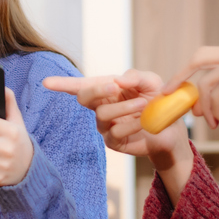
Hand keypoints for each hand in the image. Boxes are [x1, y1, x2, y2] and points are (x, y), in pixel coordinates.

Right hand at [43, 71, 190, 172]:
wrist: (172, 127)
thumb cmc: (158, 100)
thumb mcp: (151, 81)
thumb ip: (135, 77)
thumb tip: (118, 80)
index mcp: (105, 89)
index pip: (80, 86)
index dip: (63, 84)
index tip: (46, 82)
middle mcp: (100, 106)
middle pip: (84, 97)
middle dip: (97, 90)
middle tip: (115, 86)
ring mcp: (105, 125)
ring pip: (102, 114)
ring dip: (124, 107)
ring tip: (144, 103)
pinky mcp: (114, 142)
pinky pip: (116, 131)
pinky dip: (132, 122)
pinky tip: (144, 120)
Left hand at [174, 45, 218, 132]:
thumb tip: (195, 106)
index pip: (203, 55)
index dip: (185, 70)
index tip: (172, 87)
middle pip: (197, 59)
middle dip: (180, 77)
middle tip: (170, 97)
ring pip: (205, 86)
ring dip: (206, 108)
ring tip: (216, 124)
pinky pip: (215, 98)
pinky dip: (216, 113)